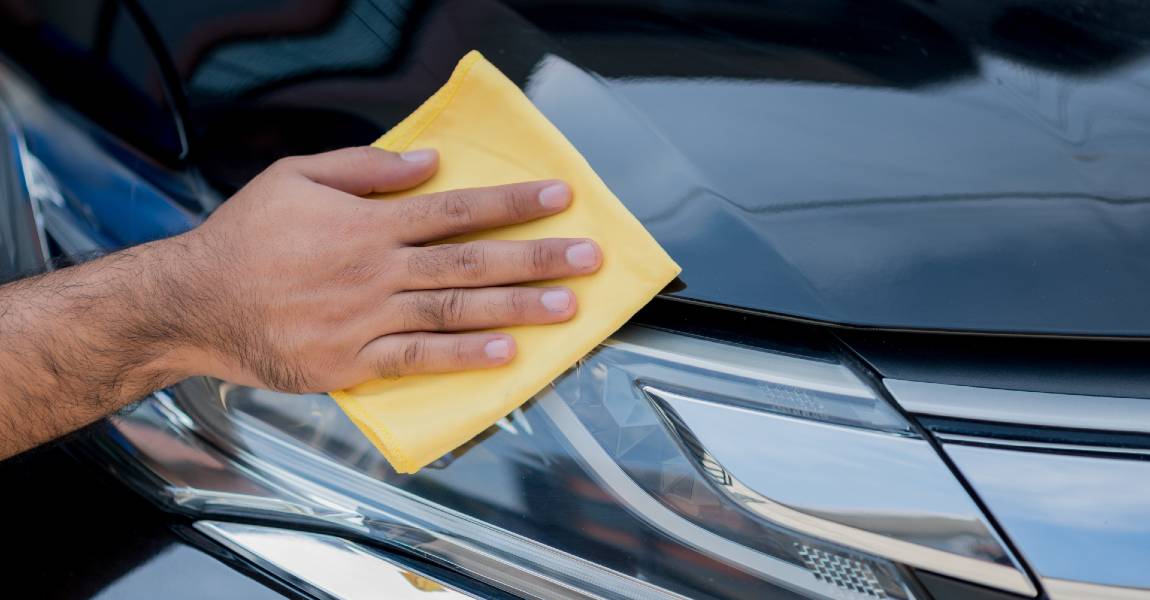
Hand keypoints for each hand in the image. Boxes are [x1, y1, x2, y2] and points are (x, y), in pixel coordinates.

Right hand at [169, 146, 599, 391]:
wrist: (195, 303)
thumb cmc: (244, 238)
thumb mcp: (295, 177)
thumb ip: (364, 168)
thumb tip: (427, 161)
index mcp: (367, 224)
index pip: (455, 209)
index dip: (512, 204)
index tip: (560, 200)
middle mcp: (376, 270)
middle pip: (470, 262)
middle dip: (535, 258)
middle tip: (588, 258)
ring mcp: (367, 318)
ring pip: (456, 311)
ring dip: (517, 308)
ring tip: (568, 307)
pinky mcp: (353, 361)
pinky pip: (419, 359)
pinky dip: (464, 358)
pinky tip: (506, 356)